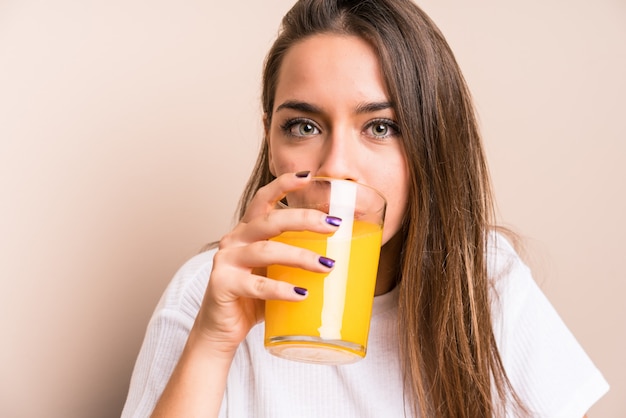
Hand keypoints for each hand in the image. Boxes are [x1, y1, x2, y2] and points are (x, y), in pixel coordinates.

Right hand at [191, 172, 339, 355]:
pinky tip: (301, 294)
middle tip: (333, 225)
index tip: (308, 176)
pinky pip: (257, 285)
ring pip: (267, 250)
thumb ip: (295, 260)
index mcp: (248, 231)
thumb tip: (342, 258)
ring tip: (326, 265)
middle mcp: (235, 240)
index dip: (284, 184)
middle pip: (270, 220)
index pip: (264, 199)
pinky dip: (282, 289)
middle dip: (304, 219)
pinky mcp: (222, 284)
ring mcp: (226, 261)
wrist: (220, 331)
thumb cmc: (252, 300)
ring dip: (300, 256)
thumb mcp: (275, 273)